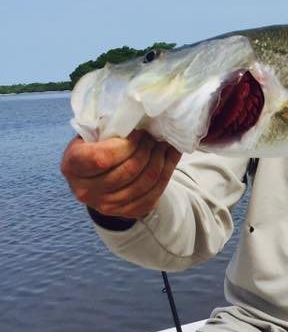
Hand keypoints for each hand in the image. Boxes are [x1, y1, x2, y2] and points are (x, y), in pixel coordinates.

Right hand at [61, 130, 181, 219]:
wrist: (97, 178)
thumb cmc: (96, 147)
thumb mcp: (93, 134)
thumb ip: (109, 128)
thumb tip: (140, 119)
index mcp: (73, 166)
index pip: (102, 158)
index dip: (126, 145)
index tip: (139, 133)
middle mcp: (85, 190)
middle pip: (128, 171)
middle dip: (147, 150)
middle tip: (156, 137)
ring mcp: (106, 205)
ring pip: (144, 183)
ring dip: (160, 160)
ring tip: (164, 144)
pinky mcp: (126, 212)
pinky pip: (154, 193)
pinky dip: (166, 172)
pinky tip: (170, 156)